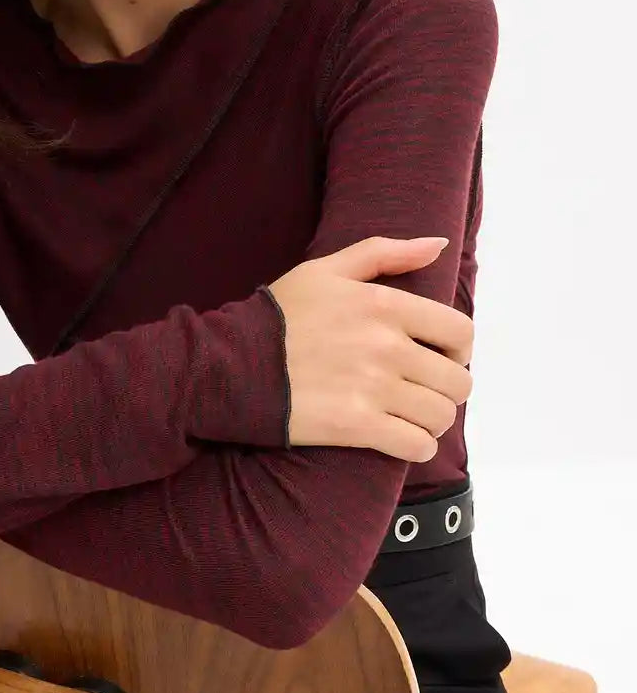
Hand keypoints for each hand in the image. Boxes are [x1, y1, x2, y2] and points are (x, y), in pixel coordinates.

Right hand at [267, 236, 473, 459]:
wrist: (232, 364)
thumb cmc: (281, 315)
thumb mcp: (327, 269)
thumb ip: (386, 253)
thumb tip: (439, 246)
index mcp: (384, 304)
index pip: (459, 332)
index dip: (460, 349)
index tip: (443, 356)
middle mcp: (386, 346)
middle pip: (457, 381)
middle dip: (446, 388)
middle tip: (423, 390)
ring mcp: (373, 389)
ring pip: (441, 416)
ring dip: (433, 420)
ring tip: (413, 416)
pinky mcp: (357, 426)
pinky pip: (417, 446)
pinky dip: (417, 446)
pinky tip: (402, 438)